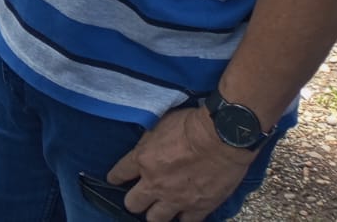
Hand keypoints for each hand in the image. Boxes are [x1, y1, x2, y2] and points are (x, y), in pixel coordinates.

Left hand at [110, 105, 258, 221]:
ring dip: (156, 213)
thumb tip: (146, 146)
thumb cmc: (191, 124)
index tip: (114, 179)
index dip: (115, 177)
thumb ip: (148, 142)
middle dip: (134, 201)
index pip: (119, 173)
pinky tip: (184, 213)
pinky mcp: (199, 207)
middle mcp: (155, 183)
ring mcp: (176, 199)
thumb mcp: (159, 124)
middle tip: (140, 196)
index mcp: (142, 160)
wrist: (221, 137)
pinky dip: (185, 217)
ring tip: (159, 208)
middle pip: (132, 204)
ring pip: (155, 219)